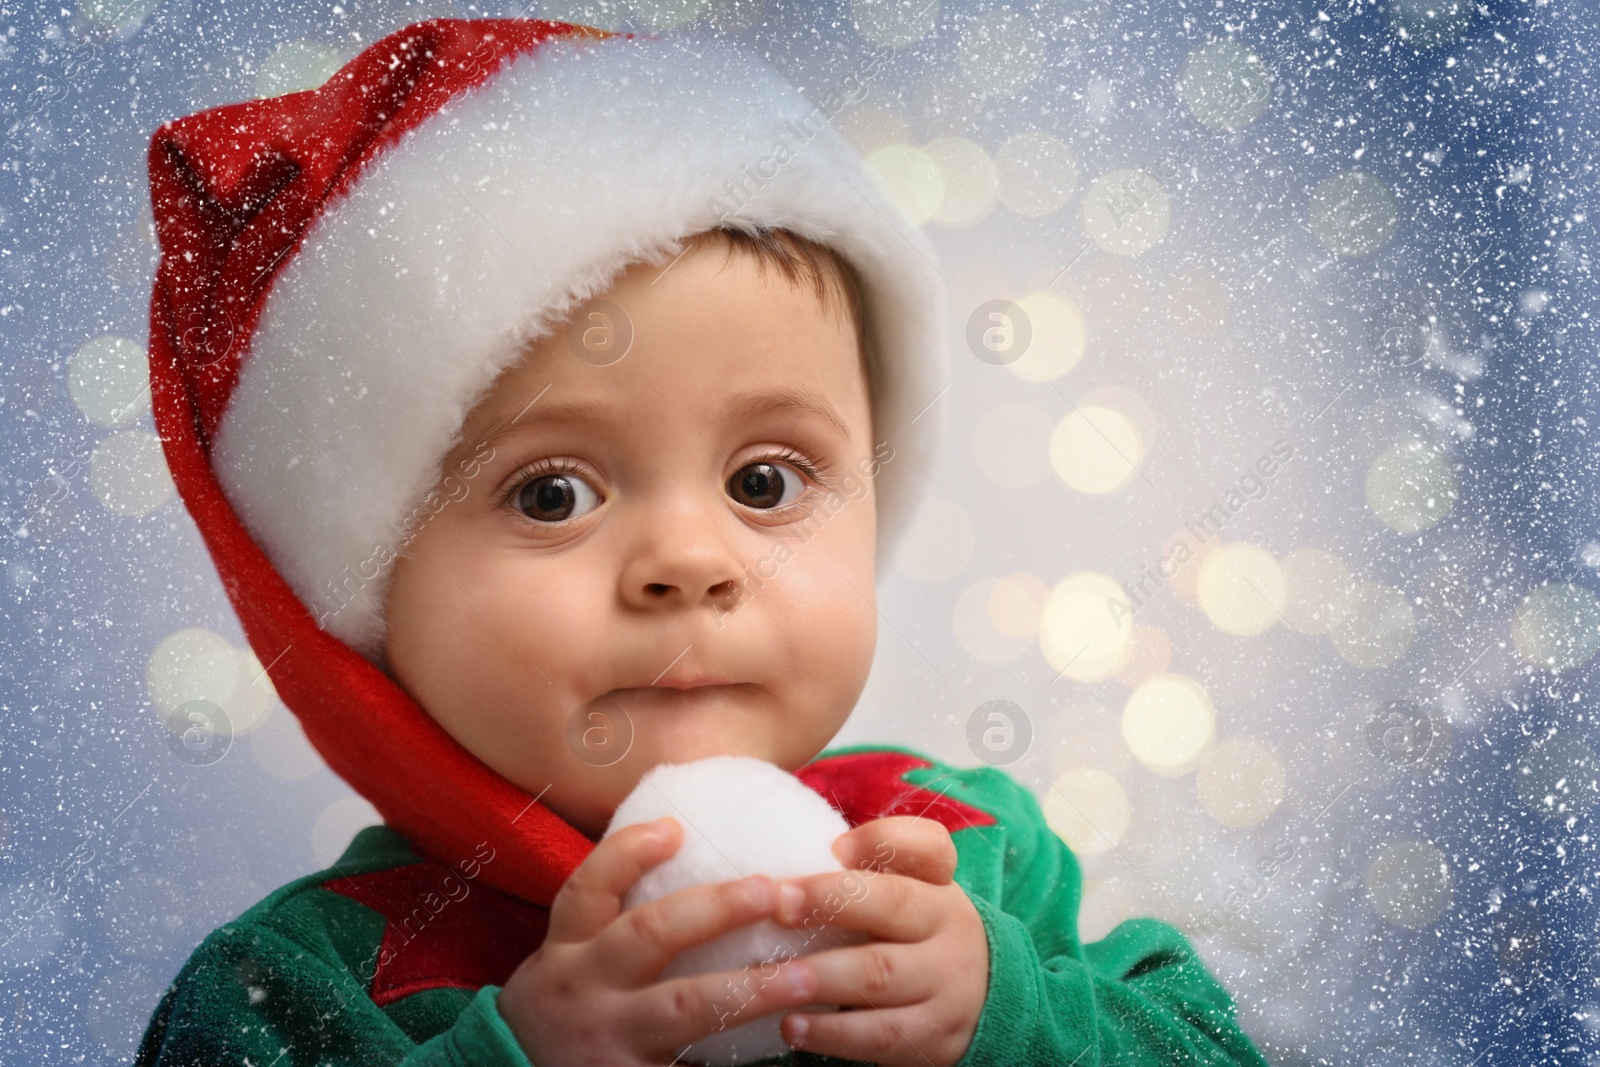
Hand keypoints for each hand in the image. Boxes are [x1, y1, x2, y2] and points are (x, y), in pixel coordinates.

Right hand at [497, 817, 819, 1064]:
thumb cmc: (573, 1015)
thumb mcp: (574, 966)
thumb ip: (619, 925)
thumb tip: (691, 849)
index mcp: (569, 952)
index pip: (588, 889)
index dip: (628, 853)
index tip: (676, 827)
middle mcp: (584, 990)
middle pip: (649, 935)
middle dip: (717, 908)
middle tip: (774, 889)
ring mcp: (609, 1041)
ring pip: (686, 1007)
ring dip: (752, 989)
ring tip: (805, 977)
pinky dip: (737, 1065)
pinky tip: (787, 1049)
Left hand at [774, 816, 988, 1066]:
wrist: (979, 1005)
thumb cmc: (916, 938)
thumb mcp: (910, 897)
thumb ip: (868, 870)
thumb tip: (810, 859)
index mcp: (940, 887)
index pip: (927, 848)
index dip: (881, 841)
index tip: (834, 848)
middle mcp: (949, 930)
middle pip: (893, 905)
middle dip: (830, 900)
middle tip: (779, 904)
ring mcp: (947, 987)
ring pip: (880, 975)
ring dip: (821, 976)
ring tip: (774, 978)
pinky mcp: (935, 1039)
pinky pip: (879, 1036)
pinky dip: (832, 1033)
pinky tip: (792, 1027)